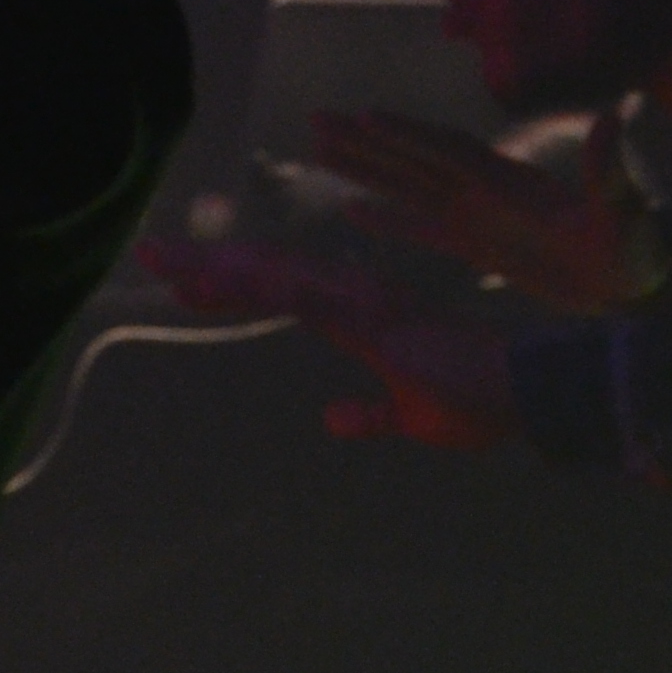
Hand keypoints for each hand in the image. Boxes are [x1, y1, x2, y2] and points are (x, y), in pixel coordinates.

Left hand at [142, 234, 525, 449]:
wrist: (523, 394)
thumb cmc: (473, 400)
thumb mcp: (407, 415)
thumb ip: (367, 415)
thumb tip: (329, 420)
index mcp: (355, 314)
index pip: (276, 290)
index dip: (227, 284)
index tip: (177, 283)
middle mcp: (352, 296)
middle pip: (264, 271)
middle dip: (206, 264)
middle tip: (149, 252)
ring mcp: (362, 304)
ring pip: (276, 277)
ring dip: (222, 270)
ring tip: (169, 264)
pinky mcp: (378, 322)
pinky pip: (314, 300)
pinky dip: (271, 288)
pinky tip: (234, 282)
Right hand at [309, 109, 658, 314]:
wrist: (639, 285)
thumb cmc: (634, 251)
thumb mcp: (623, 212)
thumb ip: (608, 170)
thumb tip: (615, 116)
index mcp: (509, 181)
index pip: (448, 151)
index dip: (410, 134)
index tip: (366, 116)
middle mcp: (484, 189)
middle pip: (413, 157)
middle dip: (366, 140)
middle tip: (315, 119)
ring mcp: (477, 214)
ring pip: (406, 185)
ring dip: (363, 168)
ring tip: (316, 148)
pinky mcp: (476, 245)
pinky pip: (419, 228)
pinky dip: (384, 218)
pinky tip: (351, 210)